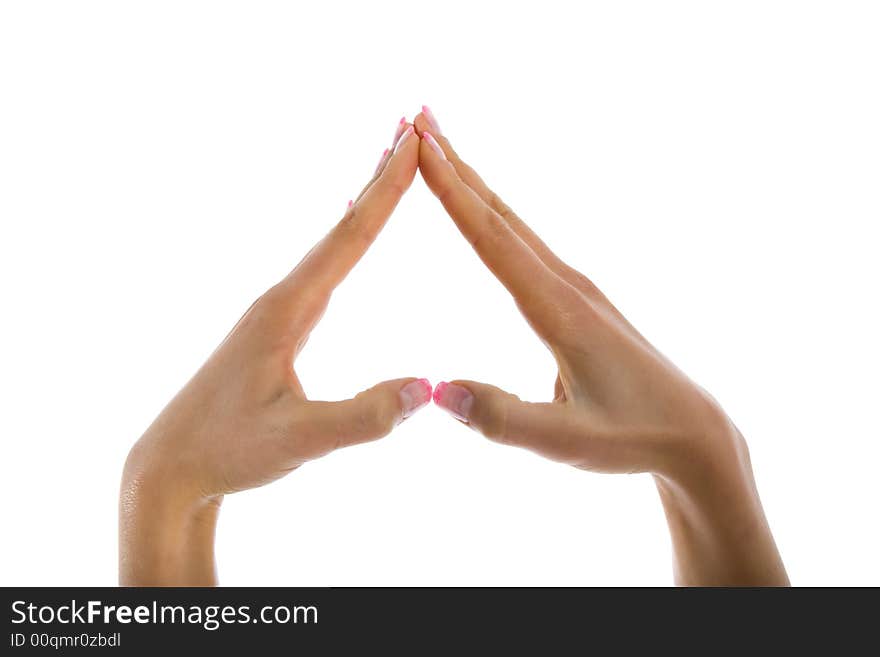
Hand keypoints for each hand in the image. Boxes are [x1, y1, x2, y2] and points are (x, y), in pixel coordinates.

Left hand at [120, 120, 431, 584]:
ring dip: (366, 201)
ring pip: (331, 243)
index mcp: (286, 310)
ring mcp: (276, 311)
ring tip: (391, 163)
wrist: (172, 466)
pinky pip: (324, 268)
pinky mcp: (275, 328)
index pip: (348, 239)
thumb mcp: (300, 441)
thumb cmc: (228, 451)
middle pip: (341, 226)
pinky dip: (349, 237)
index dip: (385, 190)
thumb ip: (364, 417)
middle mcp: (280, 298)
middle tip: (410, 125)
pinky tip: (352, 235)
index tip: (412, 142)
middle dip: (379, 176)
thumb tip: (428, 387)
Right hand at [414, 107, 788, 585]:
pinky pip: (524, 242)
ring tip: (440, 146)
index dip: (453, 192)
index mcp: (559, 310)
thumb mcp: (565, 442)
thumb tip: (437, 389)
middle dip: (456, 163)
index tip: (421, 148)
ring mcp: (575, 286)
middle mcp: (567, 285)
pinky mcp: (577, 297)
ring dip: (473, 181)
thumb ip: (502, 418)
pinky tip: (484, 208)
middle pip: (501, 214)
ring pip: (513, 222)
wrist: (690, 431)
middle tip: (417, 119)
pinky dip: (493, 213)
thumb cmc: (631, 436)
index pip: (494, 240)